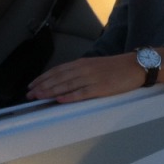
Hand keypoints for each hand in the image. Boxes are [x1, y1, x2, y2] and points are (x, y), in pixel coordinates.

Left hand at [26, 54, 144, 102]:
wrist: (135, 66)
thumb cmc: (116, 67)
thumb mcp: (95, 65)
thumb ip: (81, 71)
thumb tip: (65, 80)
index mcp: (82, 63)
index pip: (58, 70)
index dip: (43, 78)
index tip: (32, 85)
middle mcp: (84, 69)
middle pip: (59, 78)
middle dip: (42, 86)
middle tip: (29, 94)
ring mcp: (92, 78)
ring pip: (67, 85)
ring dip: (51, 91)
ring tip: (38, 97)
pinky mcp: (100, 88)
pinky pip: (82, 93)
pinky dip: (69, 96)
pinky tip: (59, 100)